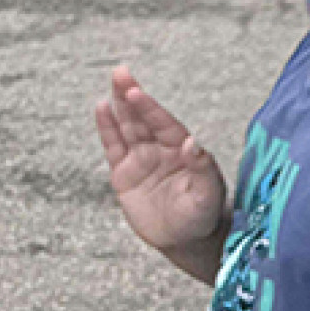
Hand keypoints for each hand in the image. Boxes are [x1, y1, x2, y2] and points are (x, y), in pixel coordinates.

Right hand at [95, 66, 225, 258]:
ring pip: (127, 128)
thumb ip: (202, 169)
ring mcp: (142, 159)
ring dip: (118, 107)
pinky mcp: (125, 174)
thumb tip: (193, 144)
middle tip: (120, 71)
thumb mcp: (208, 195)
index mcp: (183, 149)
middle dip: (131, 95)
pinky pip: (114, 147)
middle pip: (143, 118)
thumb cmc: (203, 215)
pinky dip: (107, 129)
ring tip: (110, 85)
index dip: (149, 108)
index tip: (135, 92)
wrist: (188, 239)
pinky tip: (101, 109)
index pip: (163, 124)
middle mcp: (162, 149)